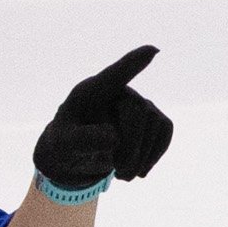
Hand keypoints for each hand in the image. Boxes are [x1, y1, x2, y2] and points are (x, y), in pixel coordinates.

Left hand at [30, 46, 169, 195]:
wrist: (75, 157)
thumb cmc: (64, 145)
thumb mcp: (62, 146)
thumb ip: (80, 140)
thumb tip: (114, 138)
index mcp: (90, 92)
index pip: (113, 76)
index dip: (133, 64)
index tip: (152, 51)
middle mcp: (117, 92)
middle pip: (139, 111)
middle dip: (132, 147)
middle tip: (119, 174)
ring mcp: (137, 103)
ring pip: (155, 123)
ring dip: (142, 156)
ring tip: (124, 175)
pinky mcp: (151, 119)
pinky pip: (165, 130)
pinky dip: (155, 154)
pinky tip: (140, 169)